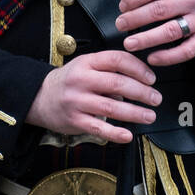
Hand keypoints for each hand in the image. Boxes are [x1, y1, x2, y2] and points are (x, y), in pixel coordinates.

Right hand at [26, 49, 161, 142]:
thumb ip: (108, 68)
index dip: (138, 68)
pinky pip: (99, 128)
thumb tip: (139, 78)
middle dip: (142, 92)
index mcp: (87, 62)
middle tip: (156, 98)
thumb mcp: (85, 65)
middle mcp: (81, 80)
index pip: (117, 59)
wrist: (39, 97)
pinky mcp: (75, 121)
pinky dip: (115, 133)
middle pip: (117, 83)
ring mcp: (77, 101)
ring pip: (111, 107)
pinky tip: (127, 134)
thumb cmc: (69, 81)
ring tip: (149, 116)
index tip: (151, 78)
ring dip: (135, 113)